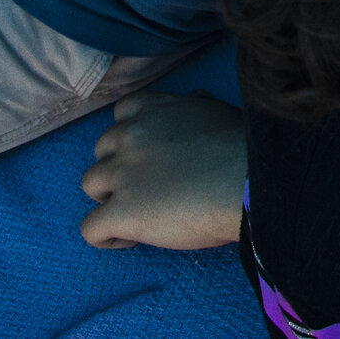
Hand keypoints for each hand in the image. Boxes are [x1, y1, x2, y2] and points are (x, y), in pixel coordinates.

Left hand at [77, 92, 247, 250]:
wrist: (249, 183)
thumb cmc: (245, 148)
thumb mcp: (218, 113)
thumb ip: (195, 107)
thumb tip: (194, 100)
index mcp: (155, 110)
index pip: (122, 113)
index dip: (133, 136)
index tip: (151, 154)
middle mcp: (131, 135)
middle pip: (102, 151)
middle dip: (120, 167)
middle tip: (150, 187)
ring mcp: (122, 173)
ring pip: (90, 184)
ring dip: (110, 198)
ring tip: (139, 214)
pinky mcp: (121, 212)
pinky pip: (90, 228)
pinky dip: (107, 236)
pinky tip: (132, 239)